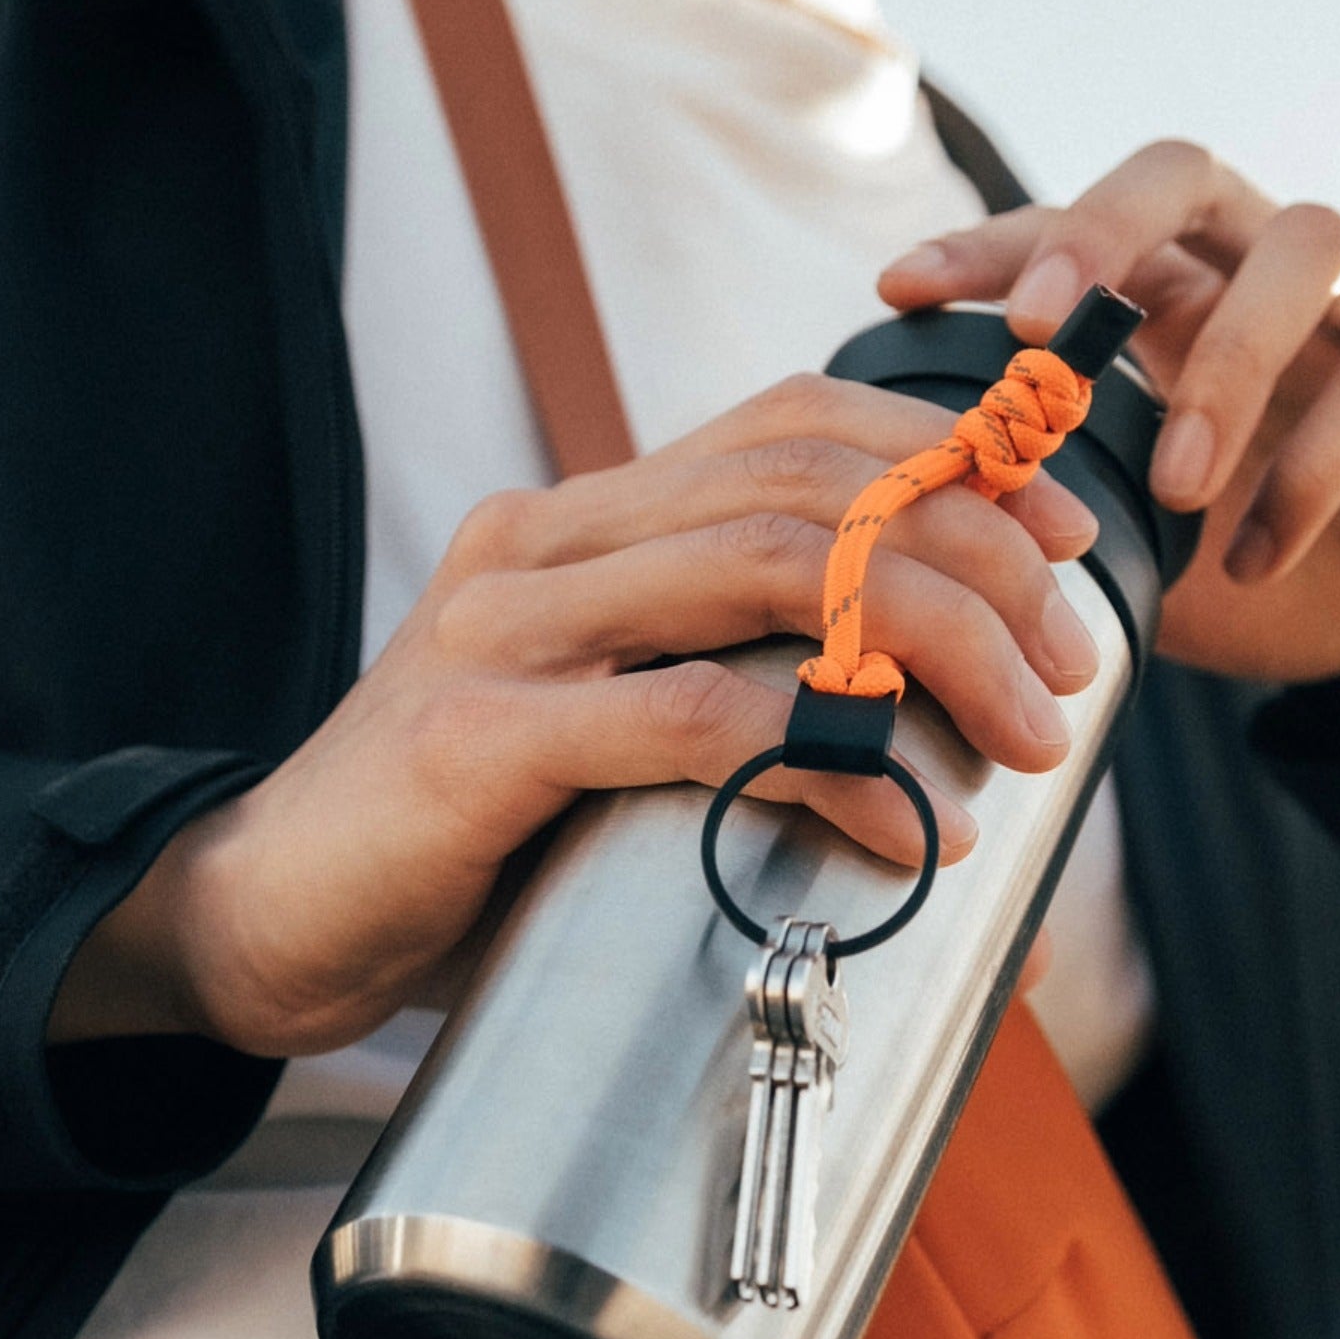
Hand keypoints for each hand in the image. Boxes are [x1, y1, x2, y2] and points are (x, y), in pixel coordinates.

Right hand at [51, 376, 1099, 1055]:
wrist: (270, 914)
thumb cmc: (469, 835)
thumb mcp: (608, 728)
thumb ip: (721, 686)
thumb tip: (914, 732)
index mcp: (585, 521)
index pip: (792, 424)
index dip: (946, 457)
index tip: (1063, 536)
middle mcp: (548, 542)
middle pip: (811, 488)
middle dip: (976, 559)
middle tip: (1068, 664)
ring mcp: (509, 628)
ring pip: (773, 574)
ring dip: (933, 645)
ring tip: (1023, 736)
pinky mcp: (482, 734)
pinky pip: (697, 721)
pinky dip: (829, 762)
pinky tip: (904, 827)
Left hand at [879, 141, 1339, 733]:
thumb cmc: (1272, 566)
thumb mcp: (1139, 551)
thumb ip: (1057, 519)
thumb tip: (925, 531)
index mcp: (1194, 301)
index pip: (1086, 229)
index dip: (993, 243)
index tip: (898, 287)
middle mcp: (1281, 282)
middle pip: (1193, 172)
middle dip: (1101, 230)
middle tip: (1034, 330)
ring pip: (1312, 245)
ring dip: (1225, 364)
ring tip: (1173, 489)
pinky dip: (1311, 475)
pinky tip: (1254, 560)